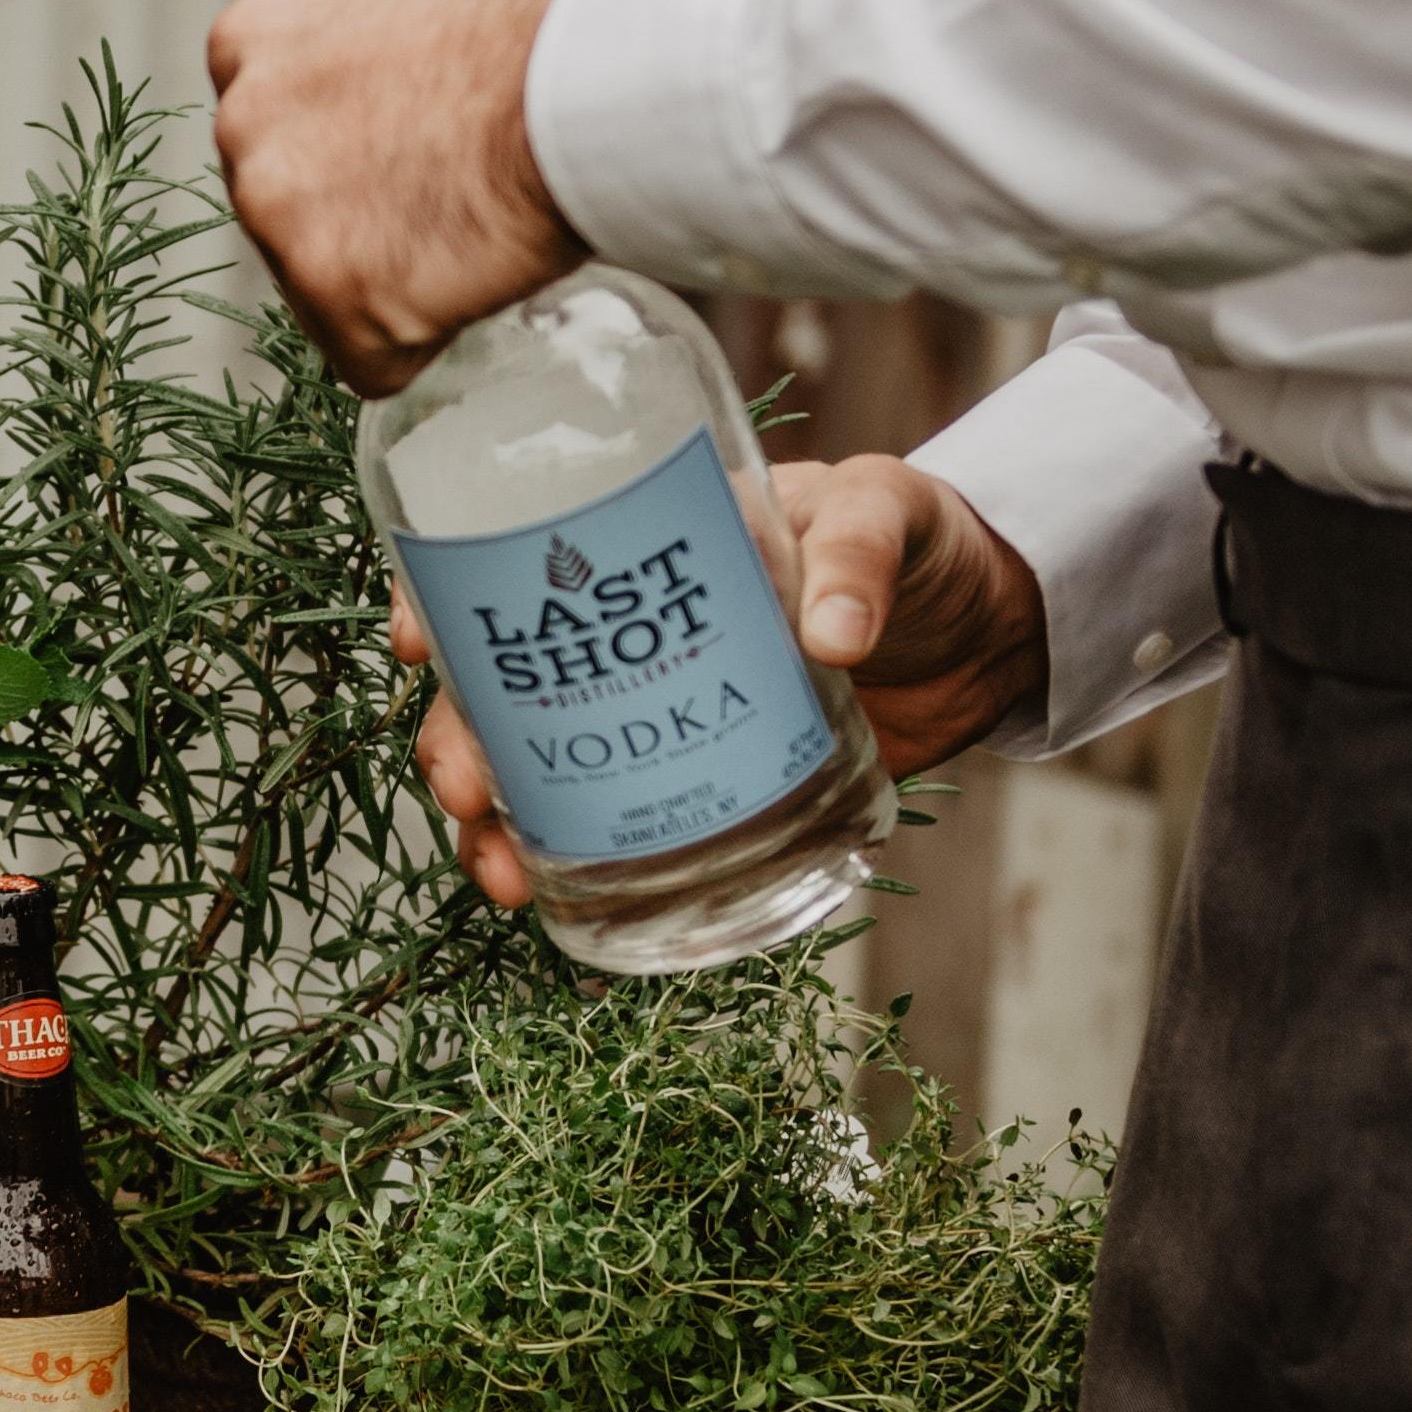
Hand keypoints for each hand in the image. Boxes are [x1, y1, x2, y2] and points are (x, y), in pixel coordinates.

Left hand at [205, 0, 586, 392]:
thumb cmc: (523, 21)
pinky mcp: (331, 295)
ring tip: (470, 230)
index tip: (393, 150)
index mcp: (252, 43)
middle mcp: (243, 128)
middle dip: (354, 218)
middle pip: (285, 210)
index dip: (338, 146)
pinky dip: (422, 339)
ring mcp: (278, 217)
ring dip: (388, 280)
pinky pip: (368, 358)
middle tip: (444, 195)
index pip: (266, 124)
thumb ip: (356, 35)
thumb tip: (379, 59)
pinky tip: (473, 281)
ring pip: (319, 289)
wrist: (580, 77)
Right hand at [392, 450, 1054, 906]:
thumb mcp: (892, 517)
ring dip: (497, 818)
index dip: (443, 592)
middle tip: (468, 788)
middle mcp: (630, 624)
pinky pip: (611, 818)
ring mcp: (657, 705)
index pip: (514, 547)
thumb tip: (832, 634)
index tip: (419, 639)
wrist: (992, 635)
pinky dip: (568, 860)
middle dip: (461, 738)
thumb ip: (860, 557)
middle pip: (504, 679)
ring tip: (501, 871)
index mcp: (648, 534)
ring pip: (540, 760)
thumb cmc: (930, 546)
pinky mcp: (700, 776)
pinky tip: (546, 894)